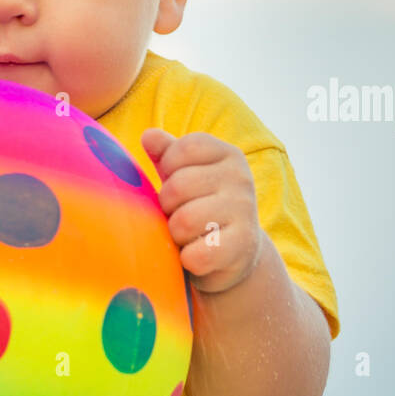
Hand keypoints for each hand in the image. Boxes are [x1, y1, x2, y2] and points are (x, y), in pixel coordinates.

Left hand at [141, 127, 262, 295]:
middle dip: (168, 207)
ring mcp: (245, 211)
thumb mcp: (184, 175)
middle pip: (177, 187)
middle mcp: (241, 178)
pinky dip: (188, 260)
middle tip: (180, 216)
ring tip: (188, 236)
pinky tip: (197, 256)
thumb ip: (167, 153)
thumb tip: (149, 135)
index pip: (181, 150)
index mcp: (227, 154)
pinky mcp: (243, 247)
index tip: (176, 186)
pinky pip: (197, 255)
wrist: (236, 254)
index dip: (167, 170)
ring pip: (184, 221)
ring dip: (176, 235)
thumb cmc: (200, 207)